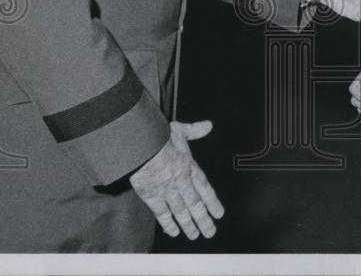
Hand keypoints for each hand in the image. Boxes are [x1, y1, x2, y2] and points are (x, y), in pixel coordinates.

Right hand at [129, 120, 223, 239]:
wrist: (141, 145)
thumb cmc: (159, 136)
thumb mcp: (180, 130)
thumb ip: (195, 130)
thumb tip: (208, 125)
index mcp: (189, 167)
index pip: (205, 189)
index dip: (213, 203)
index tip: (219, 214)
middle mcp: (181, 182)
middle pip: (195, 205)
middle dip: (204, 220)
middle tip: (210, 232)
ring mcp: (167, 191)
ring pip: (181, 212)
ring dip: (189, 225)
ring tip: (195, 235)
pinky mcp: (152, 196)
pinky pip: (162, 214)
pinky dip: (168, 224)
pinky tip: (173, 232)